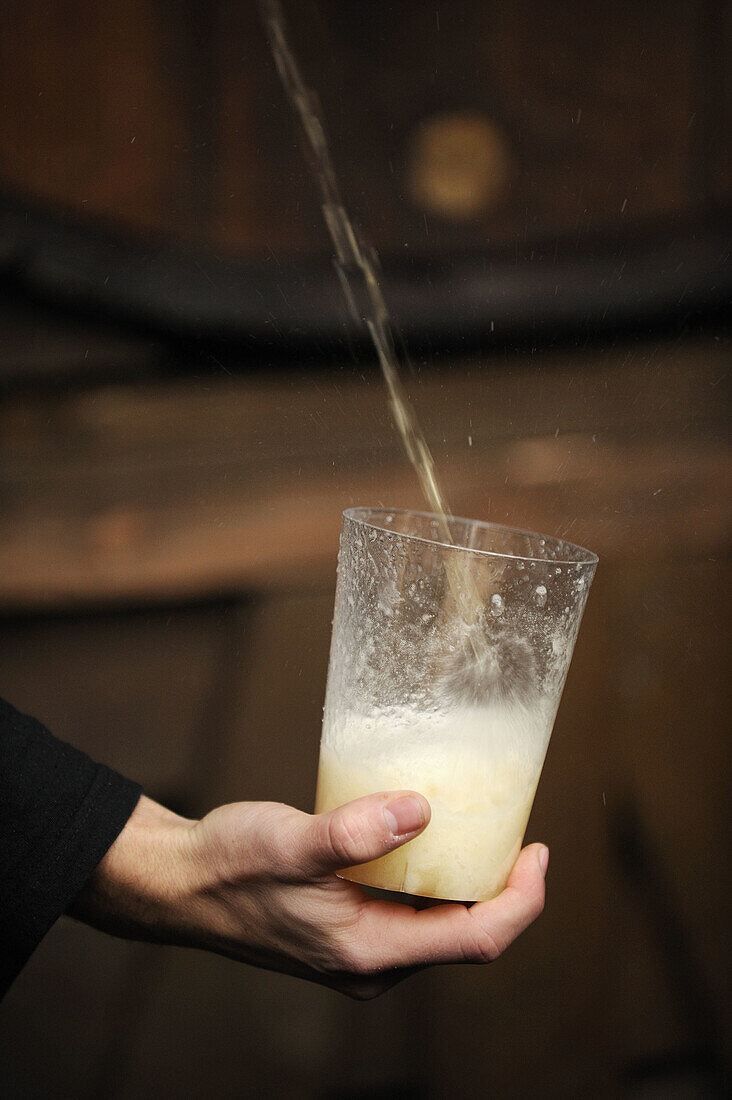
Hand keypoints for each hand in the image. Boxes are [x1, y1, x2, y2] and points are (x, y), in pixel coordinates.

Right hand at [70, 792, 547, 999]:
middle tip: (515, 827)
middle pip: (466, 932)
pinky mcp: (349, 926)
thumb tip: (422, 808)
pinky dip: (432, 873)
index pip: (476, 939)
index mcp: (370, 953)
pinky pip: (411, 906)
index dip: (521, 899)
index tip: (539, 850)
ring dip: (467, 877)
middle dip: (502, 886)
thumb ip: (353, 832)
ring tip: (481, 824)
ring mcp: (362, 947)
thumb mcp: (291, 843)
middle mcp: (374, 960)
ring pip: (439, 919)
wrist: (182, 883)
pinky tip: (427, 832)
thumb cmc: (230, 866)